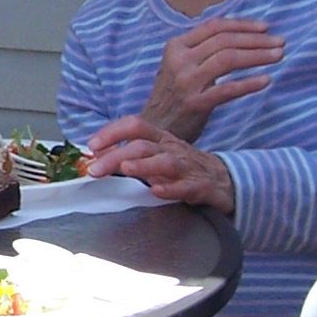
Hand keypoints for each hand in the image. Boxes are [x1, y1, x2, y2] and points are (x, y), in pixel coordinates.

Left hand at [85, 117, 236, 212]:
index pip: (134, 125)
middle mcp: (171, 148)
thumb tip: (96, 154)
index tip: (91, 145)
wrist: (224, 180)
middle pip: (142, 146)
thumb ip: (128, 153)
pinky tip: (157, 191)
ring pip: (165, 162)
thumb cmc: (182, 166)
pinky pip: (186, 186)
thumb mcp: (155, 155)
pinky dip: (171, 189)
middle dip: (116, 155)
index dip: (112, 132)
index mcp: (159, 138)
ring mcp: (187, 167)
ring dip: (143, 165)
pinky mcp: (200, 186)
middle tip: (95, 169)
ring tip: (125, 169)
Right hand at [140, 17, 281, 139]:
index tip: (265, 27)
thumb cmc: (173, 95)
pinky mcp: (196, 104)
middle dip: (256, 40)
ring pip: (228, 59)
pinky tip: (266, 80)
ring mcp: (187, 82)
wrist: (154, 127)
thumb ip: (201, 48)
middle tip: (280, 42)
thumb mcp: (179, 64)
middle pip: (224, 41)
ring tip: (278, 56)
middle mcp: (180, 60)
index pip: (214, 26)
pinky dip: (249, 83)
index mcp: (176, 46)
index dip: (242, 24)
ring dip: (257, 56)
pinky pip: (228, 89)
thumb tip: (237, 29)